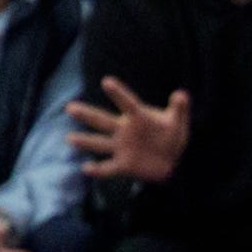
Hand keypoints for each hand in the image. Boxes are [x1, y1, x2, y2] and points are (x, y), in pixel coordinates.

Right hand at [68, 78, 190, 184]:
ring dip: (85, 141)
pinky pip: (108, 168)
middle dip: (87, 115)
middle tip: (70, 108)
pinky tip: (86, 168)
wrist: (170, 160)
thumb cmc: (171, 136)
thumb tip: (182, 94)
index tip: (106, 82)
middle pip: (103, 121)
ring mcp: (121, 148)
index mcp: (138, 117)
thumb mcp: (178, 122)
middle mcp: (124, 130)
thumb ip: (179, 109)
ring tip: (69, 138)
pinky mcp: (123, 165)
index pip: (127, 103)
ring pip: (100, 143)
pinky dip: (98, 170)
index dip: (118, 93)